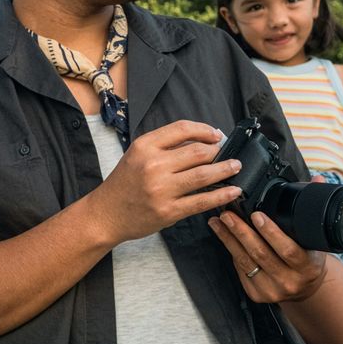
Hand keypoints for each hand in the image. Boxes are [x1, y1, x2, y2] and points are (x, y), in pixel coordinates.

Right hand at [85, 120, 243, 244]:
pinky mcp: (168, 211)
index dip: (204, 130)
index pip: (182, 129)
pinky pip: (201, 201)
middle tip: (230, 152)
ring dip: (225, 169)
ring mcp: (162, 190)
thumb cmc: (124, 183)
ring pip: (204, 175)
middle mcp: (153, 165)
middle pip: (197, 152)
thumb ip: (164, 146)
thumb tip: (201, 141)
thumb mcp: (137, 155)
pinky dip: (221, 195)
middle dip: (219, 151)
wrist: (106, 214)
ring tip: (236, 166)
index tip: (217, 135)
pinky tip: (233, 191)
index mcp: (145, 147)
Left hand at [208, 210, 326, 302]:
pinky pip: (240, 269)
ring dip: (229, 238)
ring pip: (246, 261)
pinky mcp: (257, 294)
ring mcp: (272, 290)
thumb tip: (317, 179)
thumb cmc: (309, 257)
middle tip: (227, 213)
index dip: (271, 232)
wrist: (306, 288)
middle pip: (261, 254)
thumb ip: (312, 209)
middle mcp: (290, 281)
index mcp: (308, 266)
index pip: (288, 249)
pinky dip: (230, 250)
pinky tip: (222, 235)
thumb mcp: (316, 238)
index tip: (257, 215)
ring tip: (218, 220)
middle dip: (241, 232)